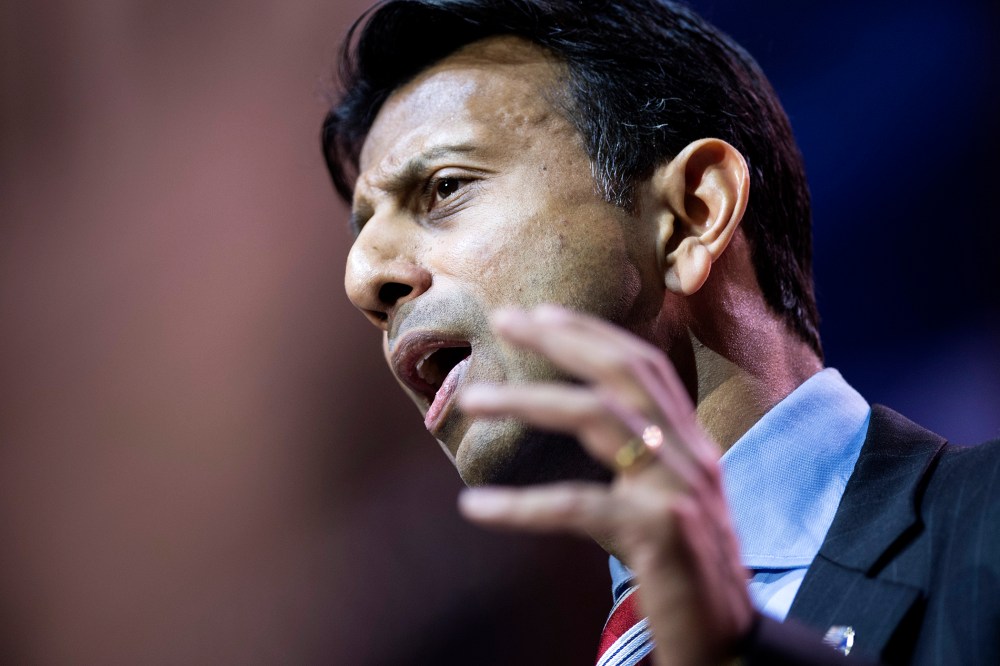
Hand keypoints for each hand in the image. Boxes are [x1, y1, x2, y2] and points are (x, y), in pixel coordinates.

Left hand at [457, 305, 753, 665]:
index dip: (592, 332)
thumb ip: (635, 457)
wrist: (728, 640)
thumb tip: (579, 419)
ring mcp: (679, 490)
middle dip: (563, 339)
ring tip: (472, 399)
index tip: (541, 313)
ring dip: (530, 400)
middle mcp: (692, 455)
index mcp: (691, 443)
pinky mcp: (661, 534)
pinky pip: (579, 507)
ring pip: (599, 418)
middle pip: (626, 372)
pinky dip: (522, 505)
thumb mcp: (665, 498)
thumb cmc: (685, 570)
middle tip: (504, 318)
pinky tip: (476, 507)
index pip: (644, 365)